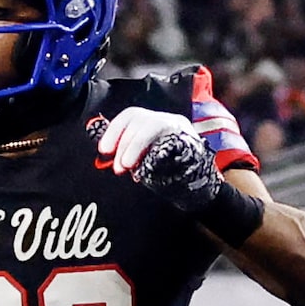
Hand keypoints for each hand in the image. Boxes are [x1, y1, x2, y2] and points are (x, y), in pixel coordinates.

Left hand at [95, 107, 262, 240]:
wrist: (201, 191)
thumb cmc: (170, 176)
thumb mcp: (145, 161)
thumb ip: (129, 153)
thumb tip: (105, 154)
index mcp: (157, 122)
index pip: (133, 115)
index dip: (115, 130)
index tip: (103, 150)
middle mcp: (170, 121)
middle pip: (140, 118)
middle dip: (123, 141)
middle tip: (117, 166)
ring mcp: (182, 130)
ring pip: (153, 125)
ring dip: (133, 146)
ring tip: (124, 167)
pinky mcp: (190, 142)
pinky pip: (168, 141)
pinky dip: (151, 153)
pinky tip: (143, 168)